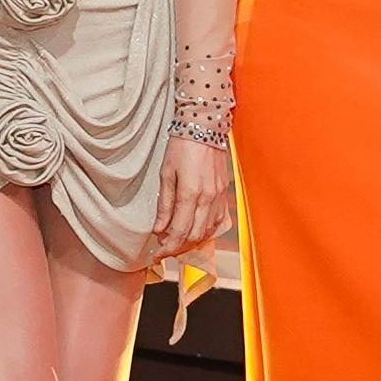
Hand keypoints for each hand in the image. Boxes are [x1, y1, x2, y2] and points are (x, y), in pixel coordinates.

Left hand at [151, 133, 230, 262]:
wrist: (204, 126)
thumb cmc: (182, 146)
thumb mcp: (166, 173)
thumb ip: (165, 204)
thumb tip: (159, 229)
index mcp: (191, 194)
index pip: (179, 232)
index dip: (167, 247)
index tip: (157, 254)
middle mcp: (208, 198)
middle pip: (194, 236)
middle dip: (178, 248)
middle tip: (164, 250)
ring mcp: (219, 197)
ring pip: (207, 231)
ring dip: (191, 241)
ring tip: (176, 242)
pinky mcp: (224, 193)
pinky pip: (217, 221)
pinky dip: (205, 231)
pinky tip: (194, 230)